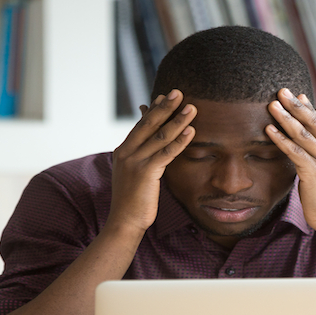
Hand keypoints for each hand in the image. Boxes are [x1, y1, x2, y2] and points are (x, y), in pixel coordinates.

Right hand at [107, 89, 196, 234]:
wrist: (123, 223)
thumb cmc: (132, 202)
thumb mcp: (133, 175)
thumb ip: (140, 158)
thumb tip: (149, 147)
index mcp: (123, 151)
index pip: (140, 125)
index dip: (154, 110)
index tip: (164, 96)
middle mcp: (126, 152)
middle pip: (149, 124)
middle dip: (165, 107)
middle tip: (178, 91)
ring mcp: (135, 161)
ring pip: (160, 135)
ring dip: (177, 119)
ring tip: (192, 107)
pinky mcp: (145, 172)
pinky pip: (166, 152)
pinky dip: (180, 140)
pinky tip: (191, 131)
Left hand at [265, 88, 315, 235]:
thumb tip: (308, 147)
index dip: (307, 109)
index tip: (297, 94)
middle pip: (312, 123)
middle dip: (295, 106)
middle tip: (281, 91)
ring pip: (302, 135)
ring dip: (285, 118)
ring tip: (272, 105)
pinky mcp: (313, 174)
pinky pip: (294, 152)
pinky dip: (281, 139)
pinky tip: (269, 130)